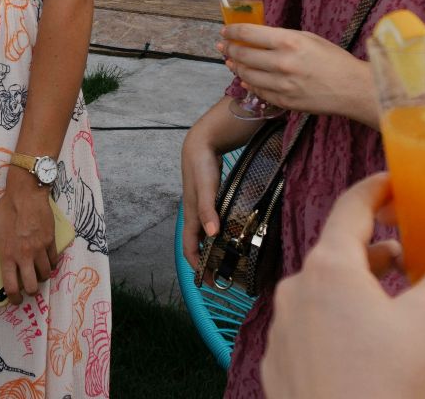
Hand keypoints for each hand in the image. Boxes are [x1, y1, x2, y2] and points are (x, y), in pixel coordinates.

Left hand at [0, 172, 58, 305]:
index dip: (13, 298)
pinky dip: (51, 265)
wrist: (25, 195)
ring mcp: (39, 249)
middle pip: (32, 286)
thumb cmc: (4, 211)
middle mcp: (24, 256)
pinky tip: (47, 263)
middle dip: (31, 292)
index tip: (14, 300)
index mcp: (7, 255)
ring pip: (45, 275)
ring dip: (41, 278)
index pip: (11, 286)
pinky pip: (54, 261)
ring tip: (37, 275)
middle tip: (29, 289)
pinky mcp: (50, 241)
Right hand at [180, 121, 223, 270]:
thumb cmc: (202, 164)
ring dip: (214, 250)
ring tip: (230, 261)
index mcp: (192, 215)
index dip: (198, 267)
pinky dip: (221, 234)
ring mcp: (204, 207)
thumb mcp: (206, 187)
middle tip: (223, 278)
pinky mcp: (213, 199)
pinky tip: (234, 234)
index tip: (211, 283)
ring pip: (207, 235)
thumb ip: (208, 209)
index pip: (190, 248)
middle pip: (198, 245)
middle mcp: (196, 214)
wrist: (202, 141)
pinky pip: (215, 223)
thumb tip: (213, 235)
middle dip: (207, 263)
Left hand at [219, 25, 375, 125]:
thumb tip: (258, 37)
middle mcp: (281, 62)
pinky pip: (259, 91)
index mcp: (289, 41)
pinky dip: (249, 83)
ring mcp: (281, 84)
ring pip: (247, 75)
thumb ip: (282, 37)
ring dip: (236, 67)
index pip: (249, 33)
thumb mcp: (308, 38)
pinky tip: (245, 78)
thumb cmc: (334, 59)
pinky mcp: (284, 101)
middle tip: (223, 47)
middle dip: (229, 49)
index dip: (232, 31)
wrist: (353, 89)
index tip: (225, 31)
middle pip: (243, 55)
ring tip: (231, 62)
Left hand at [261, 174, 424, 398]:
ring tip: (397, 303)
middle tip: (412, 253)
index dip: (376, 190)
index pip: (351, 207)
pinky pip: (311, 328)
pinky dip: (339, 324)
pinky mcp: (279, 362)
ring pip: (323, 293)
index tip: (396, 183)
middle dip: (376, 250)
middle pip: (338, 252)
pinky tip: (368, 346)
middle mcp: (296, 290)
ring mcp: (282, 328)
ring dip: (358, 290)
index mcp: (329, 268)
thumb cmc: (383, 388)